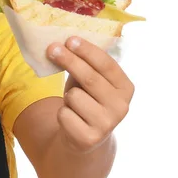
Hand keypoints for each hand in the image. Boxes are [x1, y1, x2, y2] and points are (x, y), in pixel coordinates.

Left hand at [47, 37, 134, 153]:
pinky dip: (62, 112)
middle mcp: (121, 107)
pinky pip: (64, 114)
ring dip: (67, 96)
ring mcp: (106, 124)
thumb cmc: (86, 99)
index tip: (70, 39)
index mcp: (125, 88)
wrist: (84, 138)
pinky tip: (71, 118)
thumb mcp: (90, 80)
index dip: (88, 51)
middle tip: (52, 48)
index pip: (107, 64)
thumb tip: (62, 44)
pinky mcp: (88, 138)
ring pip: (74, 96)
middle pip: (90, 78)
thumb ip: (84, 64)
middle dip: (69, 60)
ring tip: (73, 103)